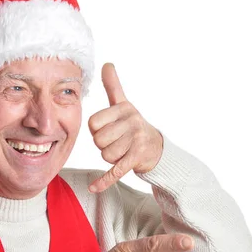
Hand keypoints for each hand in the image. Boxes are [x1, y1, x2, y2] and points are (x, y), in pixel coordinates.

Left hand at [88, 63, 163, 192]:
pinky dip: (104, 181)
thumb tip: (107, 63)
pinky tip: (93, 187)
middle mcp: (132, 122)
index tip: (109, 129)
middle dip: (104, 145)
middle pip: (99, 140)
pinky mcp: (137, 159)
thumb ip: (113, 86)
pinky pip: (115, 170)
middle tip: (117, 142)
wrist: (157, 149)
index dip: (98, 130)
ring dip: (111, 158)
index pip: (93, 123)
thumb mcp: (125, 104)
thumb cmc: (134, 126)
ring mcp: (136, 141)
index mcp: (125, 109)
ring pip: (105, 155)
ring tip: (123, 151)